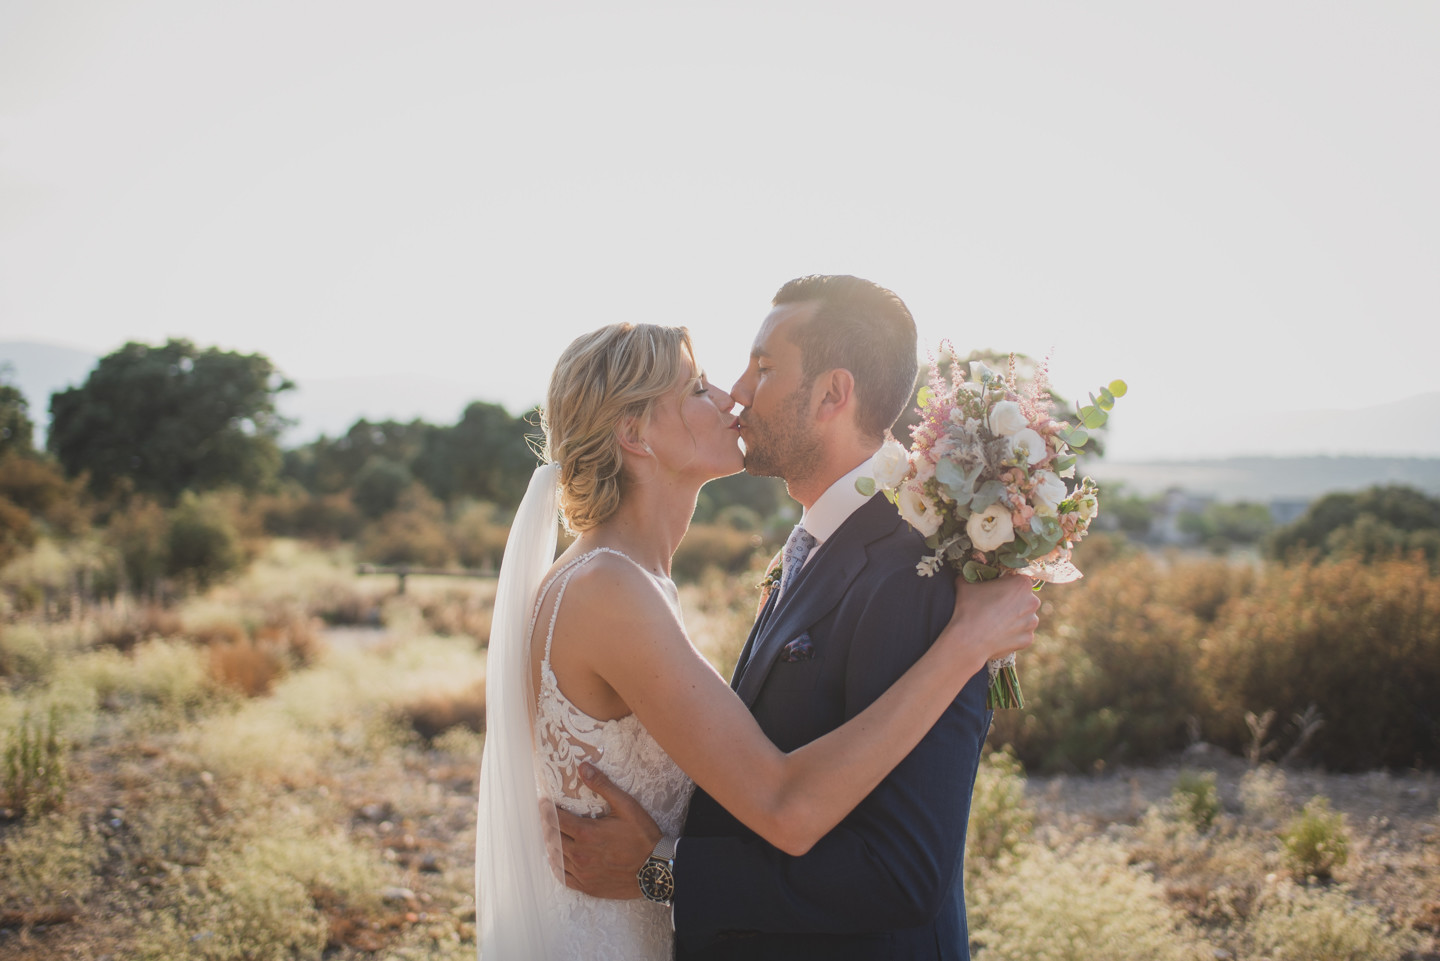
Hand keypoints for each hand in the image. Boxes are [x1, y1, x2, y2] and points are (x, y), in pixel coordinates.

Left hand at [555, 761, 661, 898]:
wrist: (656, 870)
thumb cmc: (642, 836)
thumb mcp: (626, 805)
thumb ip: (602, 786)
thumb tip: (583, 767)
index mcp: (586, 833)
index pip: (556, 819)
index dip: (547, 810)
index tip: (544, 803)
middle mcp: (580, 854)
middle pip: (552, 837)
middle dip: (548, 825)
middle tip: (547, 818)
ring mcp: (583, 872)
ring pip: (556, 857)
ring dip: (551, 844)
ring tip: (551, 835)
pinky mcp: (588, 887)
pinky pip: (564, 877)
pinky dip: (557, 866)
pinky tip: (557, 860)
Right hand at [947, 574, 1039, 663]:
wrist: (968, 640)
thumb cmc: (969, 609)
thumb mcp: (965, 583)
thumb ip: (971, 576)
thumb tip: (967, 574)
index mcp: (1022, 584)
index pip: (1018, 579)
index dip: (1006, 584)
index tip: (996, 590)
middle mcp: (1033, 602)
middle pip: (1025, 598)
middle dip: (1013, 601)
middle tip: (995, 606)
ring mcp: (1032, 622)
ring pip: (1025, 616)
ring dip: (1015, 618)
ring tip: (996, 622)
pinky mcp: (1028, 639)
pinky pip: (1022, 633)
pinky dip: (1013, 634)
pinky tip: (999, 634)